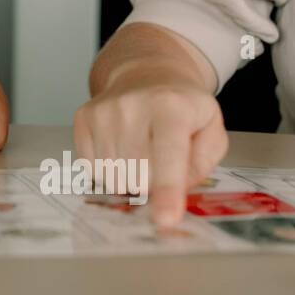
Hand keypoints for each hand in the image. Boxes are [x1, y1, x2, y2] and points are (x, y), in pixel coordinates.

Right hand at [73, 81, 226, 226]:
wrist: (146, 75)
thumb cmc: (183, 109)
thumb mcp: (211, 129)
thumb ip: (202, 163)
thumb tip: (175, 193)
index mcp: (173, 107)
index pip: (168, 155)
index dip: (167, 189)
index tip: (165, 219)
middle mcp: (132, 105)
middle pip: (138, 177)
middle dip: (152, 185)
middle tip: (162, 165)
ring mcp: (103, 111)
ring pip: (112, 178)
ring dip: (130, 179)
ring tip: (141, 153)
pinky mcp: (83, 117)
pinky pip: (92, 170)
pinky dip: (110, 171)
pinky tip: (122, 150)